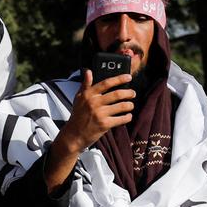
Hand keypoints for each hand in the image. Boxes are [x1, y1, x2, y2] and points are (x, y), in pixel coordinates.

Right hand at [44, 71, 135, 191]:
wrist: (73, 135)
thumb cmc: (77, 116)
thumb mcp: (78, 98)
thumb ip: (85, 85)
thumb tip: (88, 71)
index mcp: (88, 95)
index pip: (106, 83)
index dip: (119, 79)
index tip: (128, 77)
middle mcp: (94, 103)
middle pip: (117, 94)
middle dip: (129, 93)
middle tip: (133, 93)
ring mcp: (99, 114)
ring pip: (122, 106)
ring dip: (129, 105)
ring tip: (130, 105)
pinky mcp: (104, 124)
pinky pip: (121, 119)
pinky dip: (127, 117)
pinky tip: (128, 116)